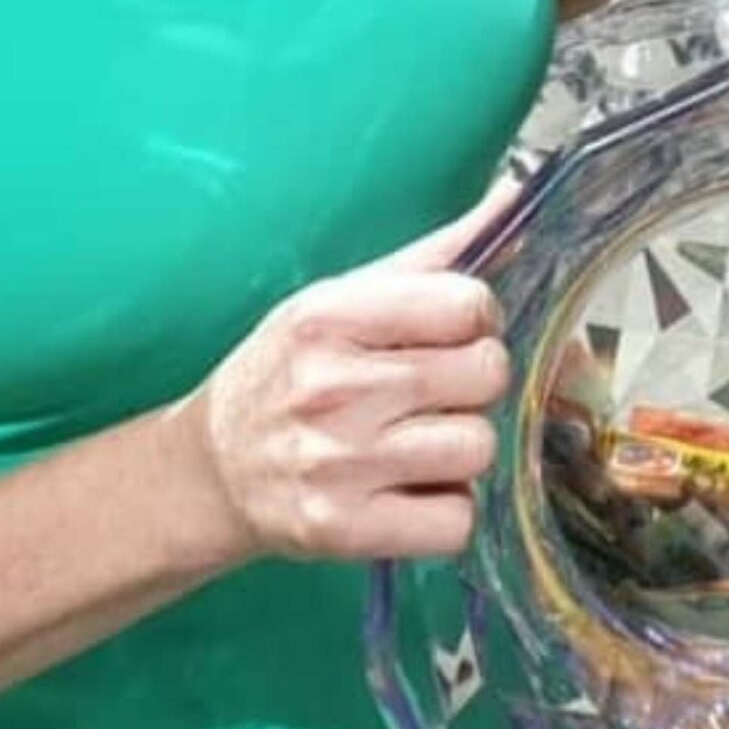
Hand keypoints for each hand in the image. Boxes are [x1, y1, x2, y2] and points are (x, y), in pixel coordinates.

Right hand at [193, 188, 514, 564]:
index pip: (468, 305)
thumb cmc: (288, 370)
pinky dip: (448, 511)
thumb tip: (516, 197)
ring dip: (464, 448)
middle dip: (476, 381)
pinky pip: (456, 523)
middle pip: (486, 376)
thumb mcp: (340, 296)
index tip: (454, 331)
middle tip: (440, 390)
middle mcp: (333, 389)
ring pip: (479, 449)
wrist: (212, 467)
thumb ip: (435, 255)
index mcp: (332, 317)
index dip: (477, 318)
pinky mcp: (344, 531)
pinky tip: (414, 490)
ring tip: (423, 440)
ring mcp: (338, 465)